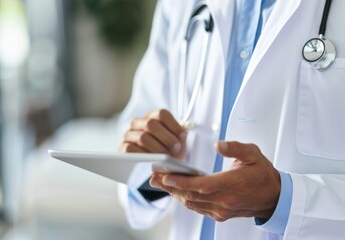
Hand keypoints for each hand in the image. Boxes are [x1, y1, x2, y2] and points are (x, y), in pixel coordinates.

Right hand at [119, 109, 186, 159]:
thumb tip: (183, 133)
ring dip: (157, 148)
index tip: (182, 136)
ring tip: (166, 157)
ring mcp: (129, 134)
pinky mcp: (123, 147)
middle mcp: (139, 122)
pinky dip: (144, 155)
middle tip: (176, 149)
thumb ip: (181, 136)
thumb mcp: (178, 142)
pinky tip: (152, 161)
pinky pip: (131, 149)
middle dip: (166, 138)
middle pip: (151, 123)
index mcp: (153, 116)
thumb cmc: (169, 151)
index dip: (173, 125)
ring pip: (143, 137)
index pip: (162, 114)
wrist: (158, 167)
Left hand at [150, 141, 280, 220]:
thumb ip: (235, 148)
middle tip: (154, 177)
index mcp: (231, 185)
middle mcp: (224, 201)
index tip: (165, 176)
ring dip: (174, 193)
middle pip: (191, 195)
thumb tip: (218, 145)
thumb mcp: (253, 153)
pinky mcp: (220, 214)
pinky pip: (198, 208)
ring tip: (159, 183)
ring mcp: (221, 210)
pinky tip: (176, 191)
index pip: (201, 185)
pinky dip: (184, 199)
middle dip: (170, 186)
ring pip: (192, 203)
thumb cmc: (262, 174)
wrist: (274, 197)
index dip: (181, 182)